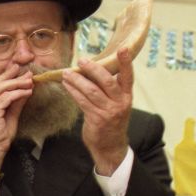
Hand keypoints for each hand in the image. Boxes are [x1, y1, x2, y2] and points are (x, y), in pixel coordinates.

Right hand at [0, 63, 33, 174]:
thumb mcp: (10, 116)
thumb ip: (15, 103)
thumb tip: (25, 90)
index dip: (6, 76)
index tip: (17, 70)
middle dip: (13, 76)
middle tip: (27, 73)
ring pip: (2, 88)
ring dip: (18, 84)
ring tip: (30, 81)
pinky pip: (6, 98)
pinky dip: (18, 93)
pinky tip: (27, 92)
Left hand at [62, 47, 132, 175]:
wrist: (111, 146)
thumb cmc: (111, 122)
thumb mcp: (117, 104)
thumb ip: (109, 90)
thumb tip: (92, 70)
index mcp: (127, 96)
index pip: (128, 76)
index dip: (126, 62)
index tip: (123, 48)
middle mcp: (120, 103)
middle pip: (106, 81)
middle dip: (93, 69)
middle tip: (81, 60)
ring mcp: (108, 112)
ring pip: (91, 91)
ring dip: (77, 80)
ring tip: (66, 73)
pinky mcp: (96, 119)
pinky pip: (82, 101)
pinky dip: (73, 92)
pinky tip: (67, 86)